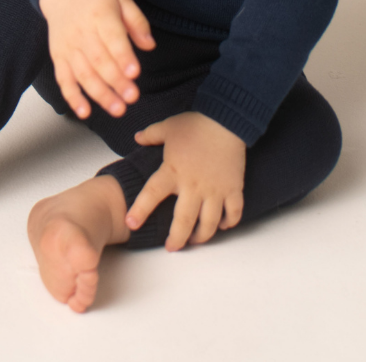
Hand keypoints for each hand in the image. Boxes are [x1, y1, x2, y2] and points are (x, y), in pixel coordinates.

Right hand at [39, 0, 154, 119]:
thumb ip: (137, 22)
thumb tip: (149, 45)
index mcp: (100, 15)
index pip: (113, 39)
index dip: (123, 57)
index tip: (135, 73)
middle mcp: (82, 32)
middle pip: (99, 61)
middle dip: (116, 82)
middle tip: (132, 97)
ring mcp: (68, 47)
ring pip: (83, 74)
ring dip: (100, 94)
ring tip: (117, 109)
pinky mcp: (58, 58)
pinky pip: (63, 80)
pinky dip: (72, 97)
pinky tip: (84, 112)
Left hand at [125, 111, 246, 250]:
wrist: (226, 119)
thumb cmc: (195, 124)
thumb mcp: (168, 127)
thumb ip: (151, 135)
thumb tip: (137, 137)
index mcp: (173, 171)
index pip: (152, 194)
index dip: (141, 210)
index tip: (131, 223)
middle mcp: (193, 185)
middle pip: (184, 221)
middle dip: (177, 238)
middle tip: (172, 247)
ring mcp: (215, 189)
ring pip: (209, 222)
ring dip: (202, 236)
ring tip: (196, 240)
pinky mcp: (233, 188)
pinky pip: (233, 212)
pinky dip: (229, 222)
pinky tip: (223, 225)